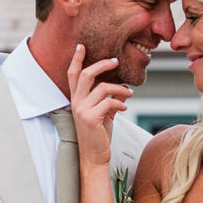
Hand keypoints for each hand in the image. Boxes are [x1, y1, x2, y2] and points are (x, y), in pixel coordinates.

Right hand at [67, 43, 130, 169]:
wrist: (95, 157)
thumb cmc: (98, 134)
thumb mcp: (104, 113)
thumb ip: (109, 99)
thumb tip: (122, 88)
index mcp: (76, 99)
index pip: (72, 74)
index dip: (76, 59)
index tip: (81, 46)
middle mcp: (76, 102)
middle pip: (86, 74)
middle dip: (102, 64)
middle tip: (116, 60)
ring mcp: (82, 110)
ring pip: (102, 87)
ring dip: (120, 88)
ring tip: (129, 93)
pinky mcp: (91, 118)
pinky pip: (109, 102)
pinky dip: (120, 103)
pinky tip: (125, 108)